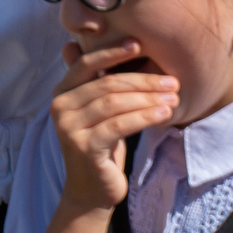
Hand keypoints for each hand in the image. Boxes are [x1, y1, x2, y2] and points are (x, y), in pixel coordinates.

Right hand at [50, 36, 179, 213]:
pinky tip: (163, 114)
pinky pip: (118, 125)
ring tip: (174, 99)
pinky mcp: (84, 147)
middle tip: (172, 82)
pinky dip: (143, 117)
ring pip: (114, 103)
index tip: (139, 44)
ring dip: (148, 99)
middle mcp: (58, 106)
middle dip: (142, 81)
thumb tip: (75, 43)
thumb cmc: (100, 145)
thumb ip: (92, 82)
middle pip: (106, 84)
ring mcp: (68, 127)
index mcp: (61, 92)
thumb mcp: (97, 112)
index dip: (111, 52)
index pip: (85, 64)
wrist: (92, 189)